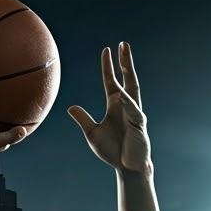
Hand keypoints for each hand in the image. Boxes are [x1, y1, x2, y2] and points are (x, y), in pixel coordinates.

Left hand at [68, 42, 151, 173]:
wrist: (127, 167)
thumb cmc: (112, 150)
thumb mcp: (92, 133)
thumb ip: (83, 119)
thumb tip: (70, 107)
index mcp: (115, 105)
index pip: (111, 81)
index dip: (108, 67)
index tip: (106, 50)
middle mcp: (126, 105)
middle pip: (126, 78)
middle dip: (125, 61)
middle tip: (123, 43)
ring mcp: (134, 112)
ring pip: (131, 88)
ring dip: (128, 71)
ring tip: (124, 55)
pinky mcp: (139, 123)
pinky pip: (133, 109)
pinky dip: (127, 100)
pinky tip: (121, 91)